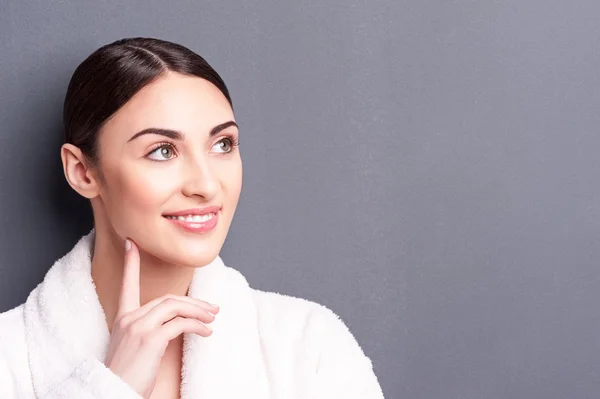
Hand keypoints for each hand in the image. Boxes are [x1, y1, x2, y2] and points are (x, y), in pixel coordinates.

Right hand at [103, 238, 218, 398]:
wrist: (111, 392)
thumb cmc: (125, 374)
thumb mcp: (133, 347)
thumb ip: (147, 330)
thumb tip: (174, 324)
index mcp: (122, 318)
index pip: (128, 285)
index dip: (131, 264)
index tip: (132, 244)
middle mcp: (129, 318)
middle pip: (167, 299)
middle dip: (193, 302)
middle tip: (212, 309)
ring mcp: (139, 327)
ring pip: (175, 307)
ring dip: (198, 311)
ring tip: (212, 319)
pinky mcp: (150, 339)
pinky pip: (181, 324)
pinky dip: (198, 326)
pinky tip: (206, 332)